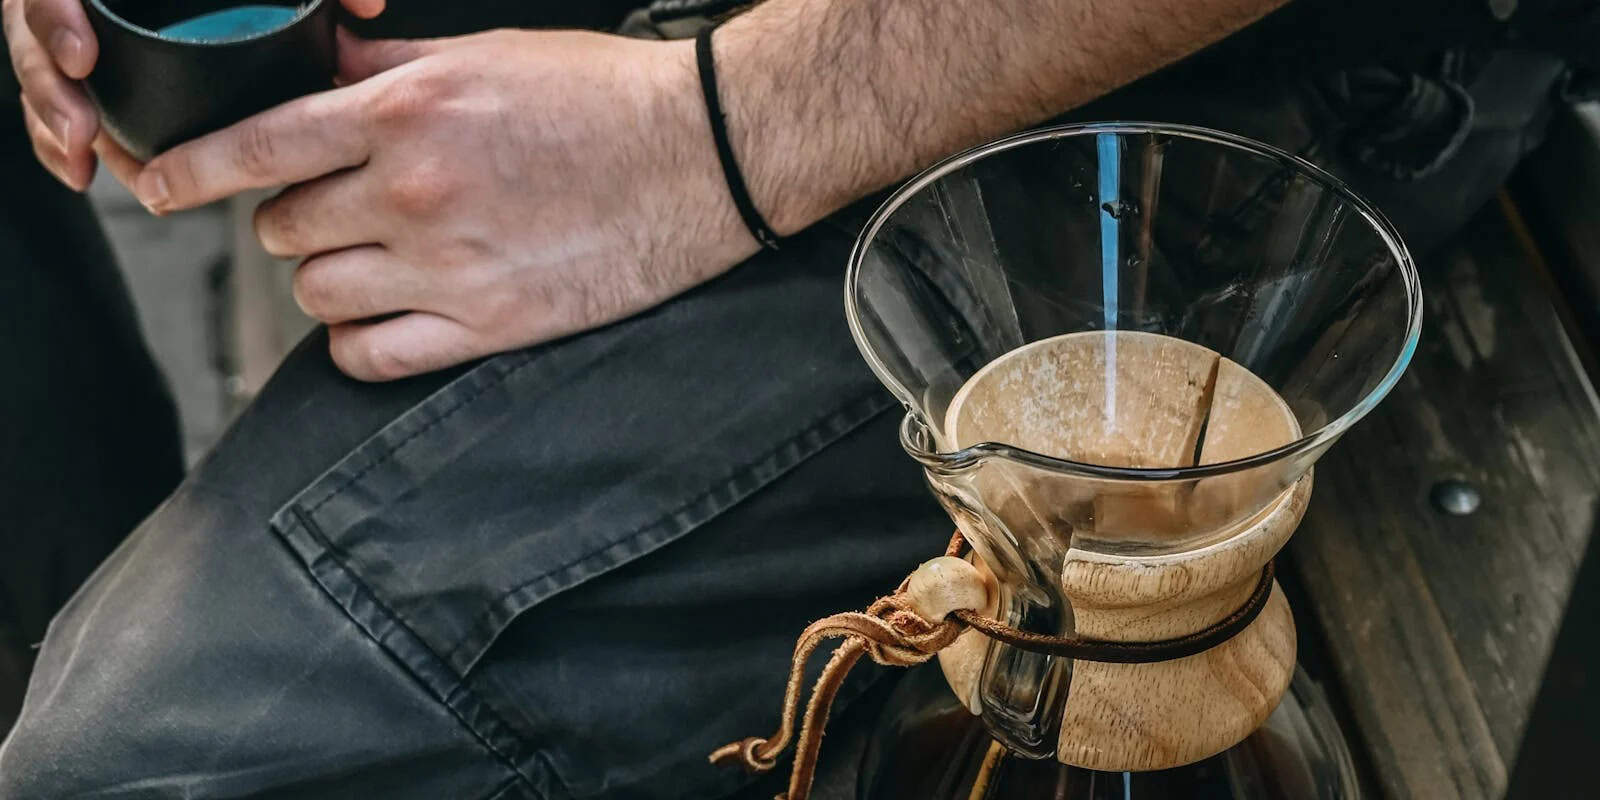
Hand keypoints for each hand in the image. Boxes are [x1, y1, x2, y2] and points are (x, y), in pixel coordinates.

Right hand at [2, 0, 384, 188]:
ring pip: (44, 77)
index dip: (57, 19)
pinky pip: (61, 102)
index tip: (82, 59)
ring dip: (55, 125)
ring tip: (83, 165)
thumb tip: (368, 7)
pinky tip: (84, 172)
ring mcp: (77, 31)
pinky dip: (65, 139)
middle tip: (83, 134)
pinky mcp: (84, 68)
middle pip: (34, 38)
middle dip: (51, 91)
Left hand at [135, 28, 753, 380]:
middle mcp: (411, 192)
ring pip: (316, 296)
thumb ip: (387, 67)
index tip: (158, 187)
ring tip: (366, 262)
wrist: (703, 156)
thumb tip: (321, 74)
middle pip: (281, 231)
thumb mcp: (487, 54)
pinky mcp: (489, 326)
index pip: (253, 148)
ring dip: (325, 279)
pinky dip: (358, 340)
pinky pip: (371, 355)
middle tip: (333, 211)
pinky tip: (383, 317)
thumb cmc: (604, 95)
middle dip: (290, 220)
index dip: (188, 172)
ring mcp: (448, 267)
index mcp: (403, 112)